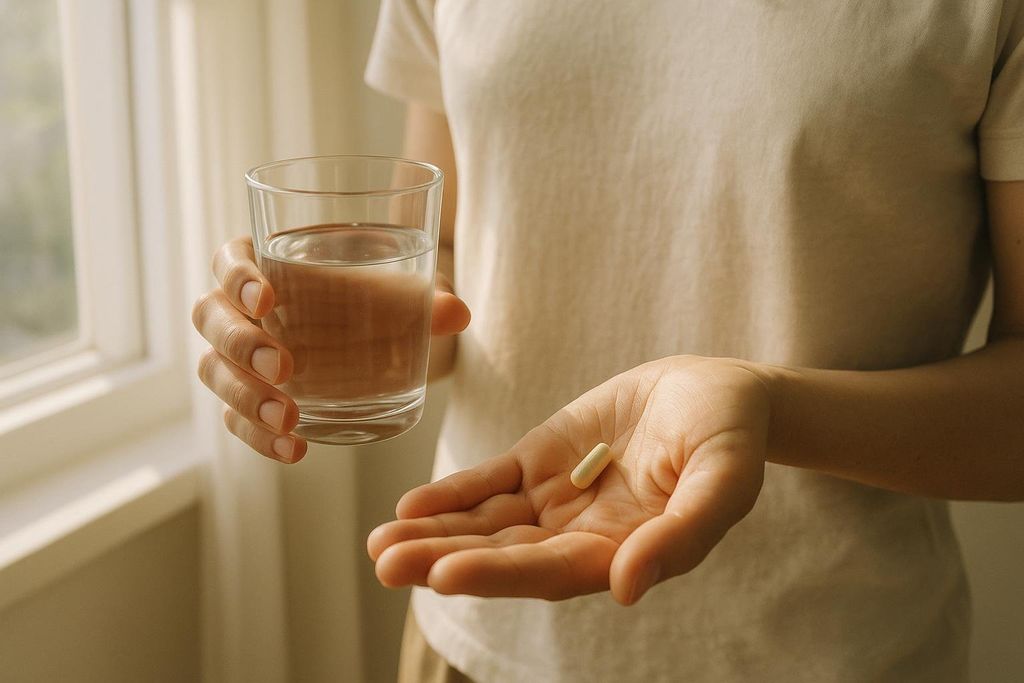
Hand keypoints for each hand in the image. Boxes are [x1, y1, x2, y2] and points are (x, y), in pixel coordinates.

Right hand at [191, 236, 469, 462]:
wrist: (382, 334)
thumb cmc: (379, 295)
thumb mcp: (403, 292)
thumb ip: (424, 299)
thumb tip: (458, 313)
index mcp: (265, 262)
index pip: (229, 260)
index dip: (238, 276)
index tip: (268, 297)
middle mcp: (239, 307)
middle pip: (211, 317)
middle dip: (240, 343)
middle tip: (283, 367)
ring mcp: (237, 356)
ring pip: (214, 371)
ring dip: (244, 397)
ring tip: (289, 418)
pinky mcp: (248, 398)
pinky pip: (235, 419)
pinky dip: (258, 438)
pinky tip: (294, 450)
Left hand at [368, 356, 770, 603]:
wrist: (716, 391)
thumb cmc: (731, 438)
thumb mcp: (724, 481)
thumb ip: (681, 535)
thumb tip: (626, 589)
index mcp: (623, 550)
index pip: (552, 570)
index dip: (500, 573)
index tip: (447, 573)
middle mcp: (580, 534)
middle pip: (504, 554)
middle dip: (444, 559)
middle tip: (386, 564)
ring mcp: (556, 498)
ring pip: (486, 523)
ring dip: (433, 533)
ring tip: (379, 543)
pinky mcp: (540, 459)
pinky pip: (490, 482)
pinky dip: (452, 493)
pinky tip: (410, 506)